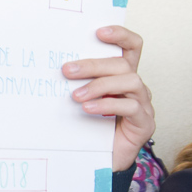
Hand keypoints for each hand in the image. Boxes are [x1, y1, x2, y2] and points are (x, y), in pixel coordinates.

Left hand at [64, 25, 153, 171]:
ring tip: (76, 96)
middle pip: (122, 64)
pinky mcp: (144, 123)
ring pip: (129, 81)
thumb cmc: (86, 126)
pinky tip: (88, 109)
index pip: (131, 47)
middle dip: (93, 65)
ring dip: (100, 85)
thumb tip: (47, 66)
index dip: (120, 35)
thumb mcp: (78, 100)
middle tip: (67, 70)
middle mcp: (135, 86)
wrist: (97, 159)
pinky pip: (131, 107)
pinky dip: (108, 104)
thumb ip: (75, 83)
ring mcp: (143, 104)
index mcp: (120, 76)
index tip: (98, 32)